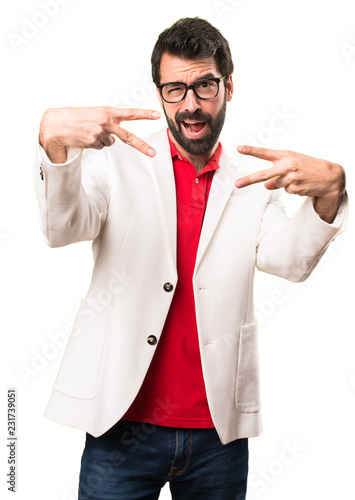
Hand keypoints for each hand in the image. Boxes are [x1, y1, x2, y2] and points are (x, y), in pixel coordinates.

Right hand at [39, 106, 160, 162]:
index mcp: (108, 112)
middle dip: (142, 146)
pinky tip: (84, 138)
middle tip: (153, 153)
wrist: (56, 123)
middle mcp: (106, 122)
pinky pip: (100, 147)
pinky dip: (93, 144)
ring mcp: (100, 132)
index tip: (158, 115)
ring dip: (101, 140)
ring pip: (110, 143)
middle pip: (128, 136)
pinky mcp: (93, 142)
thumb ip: (109, 122)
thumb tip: (115, 140)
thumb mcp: (95, 114)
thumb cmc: (77, 118)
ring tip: (88, 133)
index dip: (145, 114)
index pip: (130, 113)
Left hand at [235, 146, 344, 222]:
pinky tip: (301, 184)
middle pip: (263, 174)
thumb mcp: (293, 162)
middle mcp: (286, 166)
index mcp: (285, 155)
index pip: (265, 152)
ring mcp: (290, 178)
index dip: (251, 150)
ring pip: (276, 184)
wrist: (329, 176)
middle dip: (248, 180)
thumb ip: (277, 171)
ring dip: (283, 183)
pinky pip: (285, 190)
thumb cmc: (307, 166)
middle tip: (237, 184)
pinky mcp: (294, 189)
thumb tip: (266, 186)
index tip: (240, 149)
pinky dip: (291, 188)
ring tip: (297, 178)